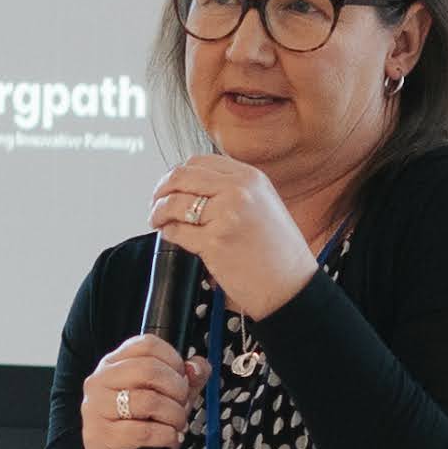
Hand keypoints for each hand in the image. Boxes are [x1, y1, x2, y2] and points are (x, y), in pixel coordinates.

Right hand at [75, 332, 202, 448]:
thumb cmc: (142, 434)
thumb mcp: (169, 402)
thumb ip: (187, 381)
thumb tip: (198, 366)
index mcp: (113, 365)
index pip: (147, 344)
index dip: (174, 360)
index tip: (182, 379)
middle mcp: (98, 382)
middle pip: (148, 369)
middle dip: (177, 389)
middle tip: (182, 406)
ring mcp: (95, 409)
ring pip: (148, 400)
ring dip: (174, 415)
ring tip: (177, 425)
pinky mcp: (99, 436)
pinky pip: (143, 431)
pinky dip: (164, 436)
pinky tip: (168, 439)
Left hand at [149, 153, 321, 316]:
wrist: (291, 286)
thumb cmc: (280, 253)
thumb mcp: (265, 205)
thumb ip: (234, 190)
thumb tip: (195, 188)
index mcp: (251, 178)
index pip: (200, 162)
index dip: (178, 174)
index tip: (171, 186)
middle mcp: (239, 191)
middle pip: (181, 176)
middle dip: (161, 189)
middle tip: (156, 202)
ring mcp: (226, 215)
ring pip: (174, 203)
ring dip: (159, 212)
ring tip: (158, 221)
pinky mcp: (215, 242)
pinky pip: (177, 232)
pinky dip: (168, 234)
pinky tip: (171, 236)